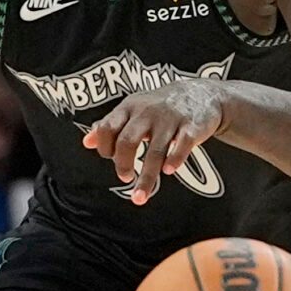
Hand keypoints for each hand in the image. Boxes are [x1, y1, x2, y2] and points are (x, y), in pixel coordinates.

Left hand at [82, 82, 228, 203]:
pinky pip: (182, 145)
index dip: (105, 147)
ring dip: (147, 177)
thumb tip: (87, 142)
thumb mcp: (133, 109)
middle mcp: (148, 112)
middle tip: (124, 178)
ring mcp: (171, 119)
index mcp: (130, 108)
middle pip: (128, 141)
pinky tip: (169, 171)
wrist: (203, 93)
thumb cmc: (160, 106)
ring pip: (155, 151)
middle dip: (123, 164)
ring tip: (139, 196)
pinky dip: (174, 159)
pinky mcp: (192, 127)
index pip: (108, 128)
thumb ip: (110, 125)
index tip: (111, 159)